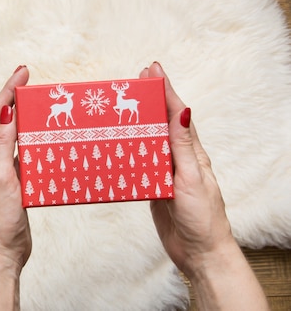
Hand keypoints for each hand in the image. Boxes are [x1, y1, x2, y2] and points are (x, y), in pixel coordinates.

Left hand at [0, 66, 30, 309]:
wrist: (3, 250)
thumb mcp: (2, 179)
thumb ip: (4, 147)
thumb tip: (7, 114)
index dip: (7, 91)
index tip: (22, 72)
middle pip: (4, 120)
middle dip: (15, 98)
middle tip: (31, 80)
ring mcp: (5, 169)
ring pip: (16, 135)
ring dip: (27, 117)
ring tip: (42, 102)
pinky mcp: (18, 180)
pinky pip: (27, 153)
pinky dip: (36, 140)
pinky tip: (48, 136)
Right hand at [141, 62, 233, 276]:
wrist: (199, 253)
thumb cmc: (202, 218)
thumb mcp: (191, 178)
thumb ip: (183, 146)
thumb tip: (183, 111)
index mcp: (191, 153)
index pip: (177, 114)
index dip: (166, 90)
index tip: (153, 69)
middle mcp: (179, 159)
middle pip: (162, 123)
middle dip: (152, 99)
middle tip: (137, 79)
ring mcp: (166, 173)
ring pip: (149, 141)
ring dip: (138, 121)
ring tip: (123, 104)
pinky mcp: (154, 188)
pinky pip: (140, 163)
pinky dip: (130, 150)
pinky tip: (119, 144)